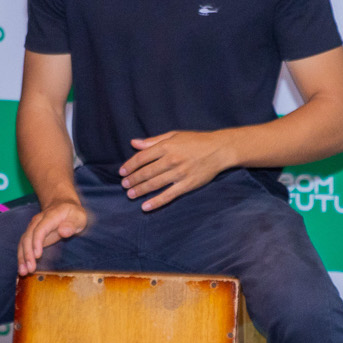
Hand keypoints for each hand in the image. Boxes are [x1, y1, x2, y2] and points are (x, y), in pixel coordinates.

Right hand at [17, 197, 87, 274]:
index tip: (37, 255)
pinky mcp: (31, 234)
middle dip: (27, 253)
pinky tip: (22, 268)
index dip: (37, 241)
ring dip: (22, 257)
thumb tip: (63, 231)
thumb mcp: (79, 217)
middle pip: (29, 236)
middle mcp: (38, 220)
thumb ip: (72, 224)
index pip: (40, 228)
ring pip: (24, 241)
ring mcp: (33, 226)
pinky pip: (24, 245)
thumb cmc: (73, 213)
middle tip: (29, 269)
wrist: (62, 204)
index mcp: (51, 215)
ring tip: (23, 272)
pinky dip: (22, 256)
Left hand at [120, 130, 234, 210]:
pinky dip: (156, 202)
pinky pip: (168, 195)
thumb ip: (153, 141)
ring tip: (130, 195)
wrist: (219, 150)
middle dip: (133, 180)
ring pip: (154, 184)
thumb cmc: (196, 141)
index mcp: (167, 146)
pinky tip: (145, 206)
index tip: (122, 172)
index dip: (130, 165)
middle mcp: (171, 160)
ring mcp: (179, 174)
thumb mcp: (174, 135)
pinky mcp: (187, 185)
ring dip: (140, 190)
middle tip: (124, 185)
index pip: (142, 157)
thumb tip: (134, 143)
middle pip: (146, 172)